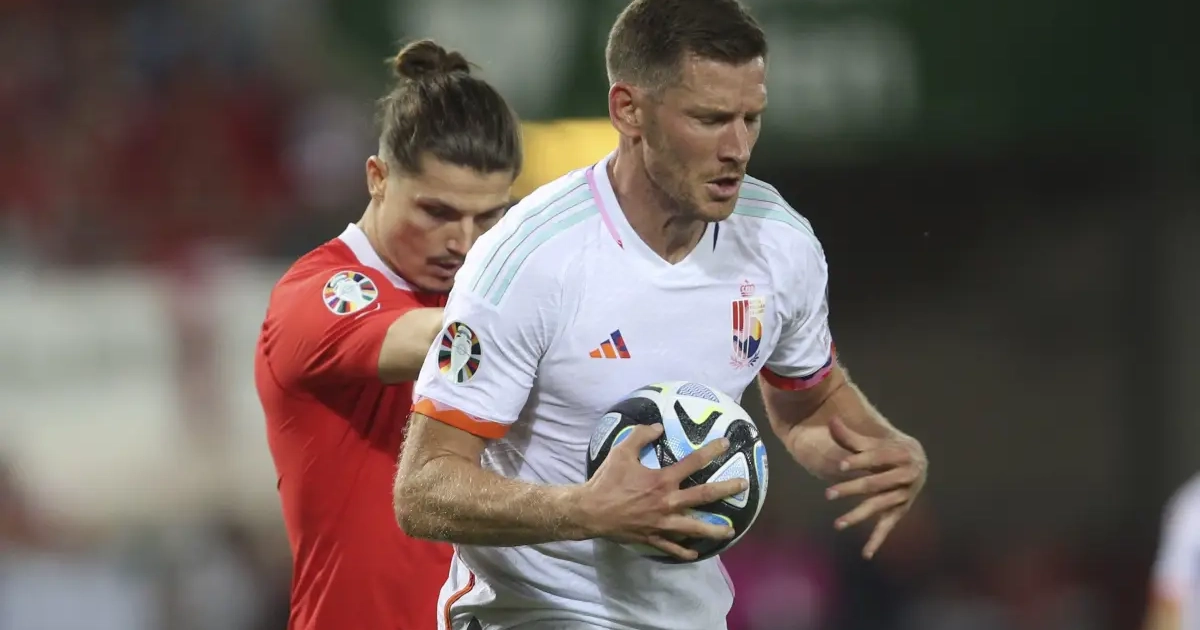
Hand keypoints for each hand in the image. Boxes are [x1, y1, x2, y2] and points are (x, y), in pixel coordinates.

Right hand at [580, 423, 746, 560]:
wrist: (590, 511)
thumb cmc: (607, 480)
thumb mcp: (621, 451)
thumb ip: (641, 436)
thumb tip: (658, 426)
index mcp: (662, 480)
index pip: (693, 462)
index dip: (711, 451)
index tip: (726, 444)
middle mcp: (667, 502)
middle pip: (703, 496)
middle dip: (726, 489)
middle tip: (743, 485)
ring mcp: (662, 523)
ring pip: (694, 528)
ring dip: (714, 530)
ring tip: (729, 531)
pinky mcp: (652, 538)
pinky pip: (672, 547)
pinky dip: (685, 551)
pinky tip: (695, 553)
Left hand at [824, 417, 926, 559]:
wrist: (915, 460)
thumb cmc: (886, 449)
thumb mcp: (871, 442)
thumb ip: (850, 436)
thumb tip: (831, 420)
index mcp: (901, 454)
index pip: (877, 458)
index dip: (859, 461)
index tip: (840, 466)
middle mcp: (907, 476)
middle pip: (875, 484)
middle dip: (852, 489)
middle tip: (828, 494)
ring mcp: (904, 495)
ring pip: (878, 506)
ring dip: (858, 515)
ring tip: (837, 524)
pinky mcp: (899, 510)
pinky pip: (887, 527)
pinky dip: (877, 540)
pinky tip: (866, 554)